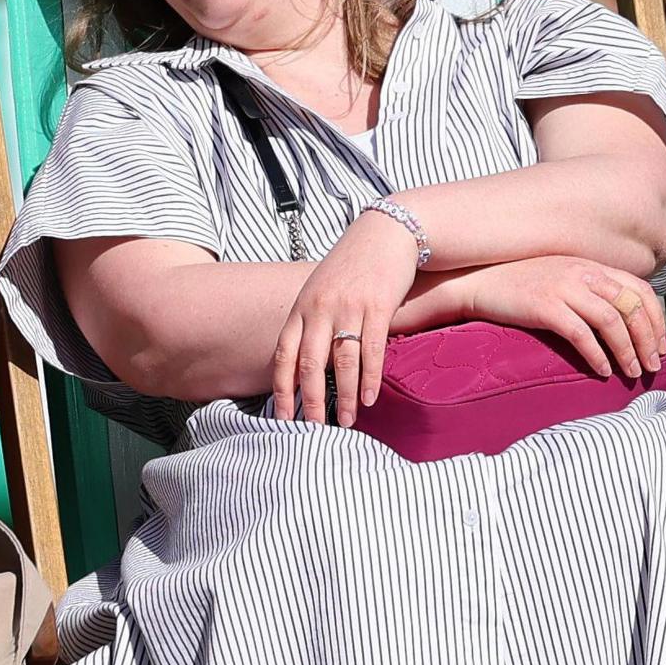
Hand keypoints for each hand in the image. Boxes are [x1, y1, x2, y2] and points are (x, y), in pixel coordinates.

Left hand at [270, 209, 417, 426]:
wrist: (384, 233)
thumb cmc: (351, 266)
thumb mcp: (319, 289)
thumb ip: (309, 322)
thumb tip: (302, 362)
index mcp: (301, 307)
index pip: (284, 355)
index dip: (282, 389)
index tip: (282, 417)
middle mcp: (320, 308)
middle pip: (309, 364)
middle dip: (310, 402)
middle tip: (312, 431)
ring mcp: (348, 307)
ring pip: (342, 362)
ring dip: (342, 397)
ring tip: (345, 423)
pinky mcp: (377, 306)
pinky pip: (372, 350)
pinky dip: (370, 378)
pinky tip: (368, 399)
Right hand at [444, 254, 665, 378]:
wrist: (479, 281)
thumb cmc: (521, 284)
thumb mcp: (563, 277)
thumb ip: (590, 289)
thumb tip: (620, 319)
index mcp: (592, 266)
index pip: (640, 289)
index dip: (656, 319)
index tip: (659, 343)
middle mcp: (583, 274)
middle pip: (632, 306)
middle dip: (648, 339)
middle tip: (652, 365)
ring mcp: (564, 289)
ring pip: (612, 321)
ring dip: (627, 351)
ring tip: (632, 372)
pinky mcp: (546, 307)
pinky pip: (581, 334)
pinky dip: (597, 355)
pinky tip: (603, 370)